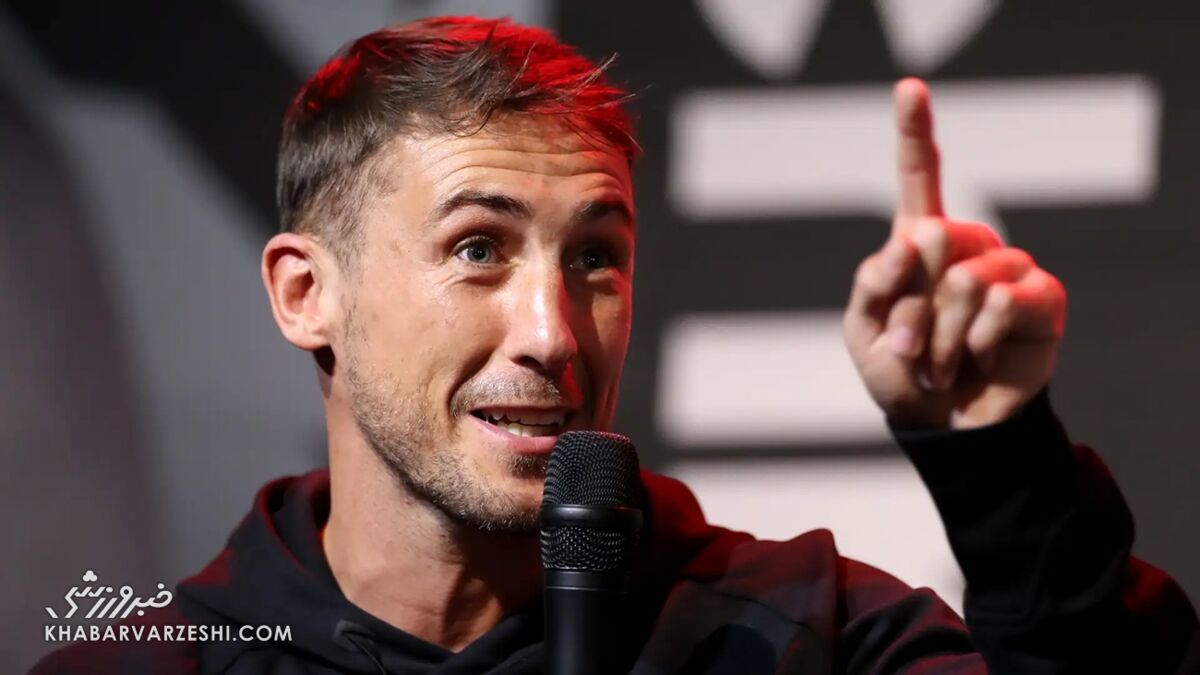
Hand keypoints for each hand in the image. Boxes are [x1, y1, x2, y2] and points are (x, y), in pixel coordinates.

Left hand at [843, 78, 1066, 429]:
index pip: (919, 180)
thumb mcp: (864, 331)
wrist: (944, 427)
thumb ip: (873, 284)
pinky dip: (975, 340)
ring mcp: (1008, 267)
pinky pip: (1002, 302)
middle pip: (933, 237)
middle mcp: (967, 245)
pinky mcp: (1042, 297)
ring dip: (940, 335)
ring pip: (965, 279)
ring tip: (942, 364)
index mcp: (919, 243)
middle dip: (911, 305)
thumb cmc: (902, 374)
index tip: (909, 88)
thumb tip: (906, 242)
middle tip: (911, 347)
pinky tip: (977, 357)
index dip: (914, 133)